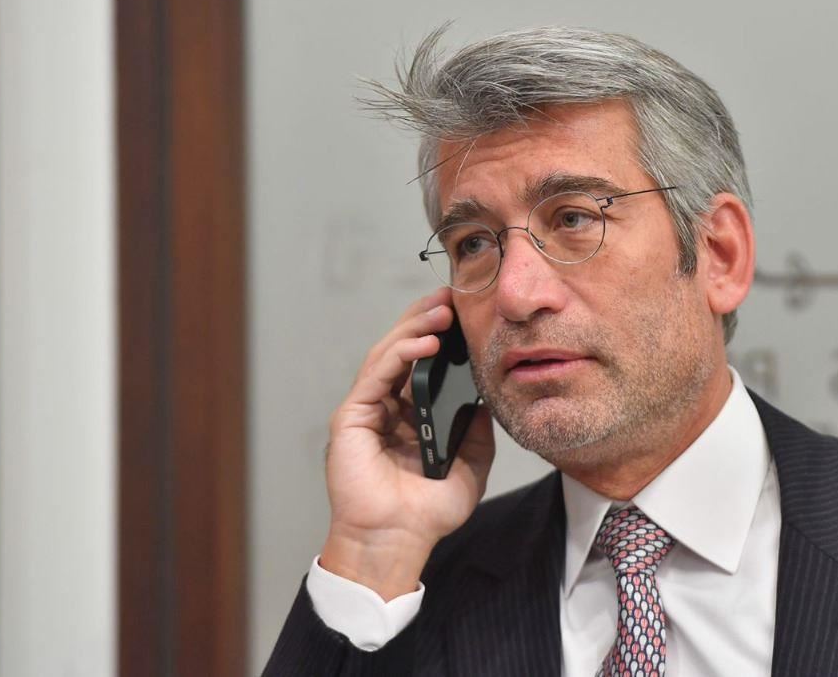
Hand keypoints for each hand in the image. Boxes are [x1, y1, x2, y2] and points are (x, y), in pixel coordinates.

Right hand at [318, 288, 494, 599]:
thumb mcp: (470, 464)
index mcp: (410, 415)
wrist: (399, 541)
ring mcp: (367, 410)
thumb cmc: (428, 512)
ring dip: (415, 328)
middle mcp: (386, 407)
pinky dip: (399, 353)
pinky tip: (425, 342)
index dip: (439, 334)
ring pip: (387, 354)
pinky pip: (376, 374)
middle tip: (451, 296)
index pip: (422, 363)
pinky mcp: (352, 418)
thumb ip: (475, 429)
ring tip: (442, 312)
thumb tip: (485, 397)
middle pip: (402, 350)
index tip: (463, 311)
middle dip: (426, 318)